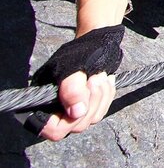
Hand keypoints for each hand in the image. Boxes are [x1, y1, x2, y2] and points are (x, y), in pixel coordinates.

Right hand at [29, 25, 123, 139]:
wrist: (95, 44)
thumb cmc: (78, 53)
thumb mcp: (72, 67)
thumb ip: (72, 90)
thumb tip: (77, 113)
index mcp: (44, 104)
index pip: (54, 130)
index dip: (68, 121)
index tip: (79, 102)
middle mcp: (58, 112)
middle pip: (77, 125)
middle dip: (91, 100)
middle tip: (95, 78)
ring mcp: (74, 111)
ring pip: (93, 118)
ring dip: (101, 95)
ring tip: (100, 75)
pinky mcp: (89, 107)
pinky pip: (103, 110)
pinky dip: (107, 94)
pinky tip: (105, 80)